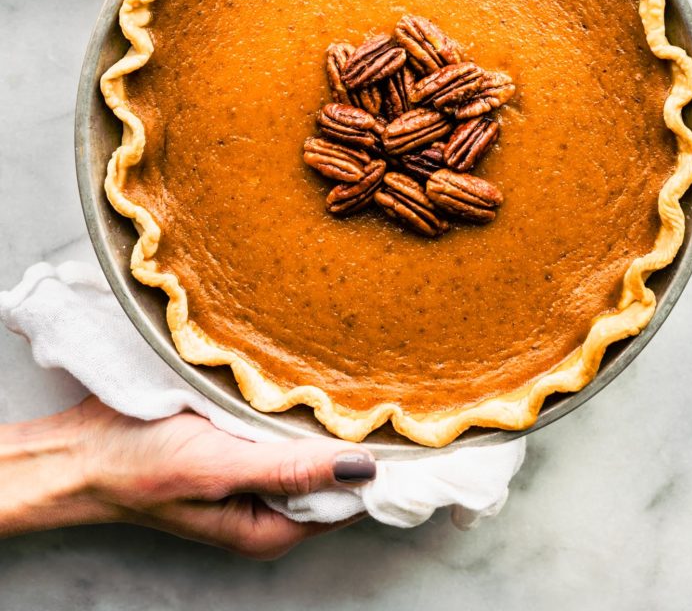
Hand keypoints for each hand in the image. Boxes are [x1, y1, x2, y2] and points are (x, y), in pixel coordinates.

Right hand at [0, 396, 375, 558]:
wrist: (83, 447)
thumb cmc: (144, 465)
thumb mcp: (221, 468)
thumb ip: (290, 469)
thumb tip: (363, 469)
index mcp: (272, 526)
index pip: (348, 500)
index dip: (375, 464)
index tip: (399, 423)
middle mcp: (269, 504)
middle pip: (332, 472)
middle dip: (348, 435)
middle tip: (371, 386)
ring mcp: (253, 474)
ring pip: (307, 444)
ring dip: (318, 415)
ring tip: (342, 374)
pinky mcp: (237, 444)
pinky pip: (278, 426)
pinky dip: (288, 405)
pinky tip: (297, 376)